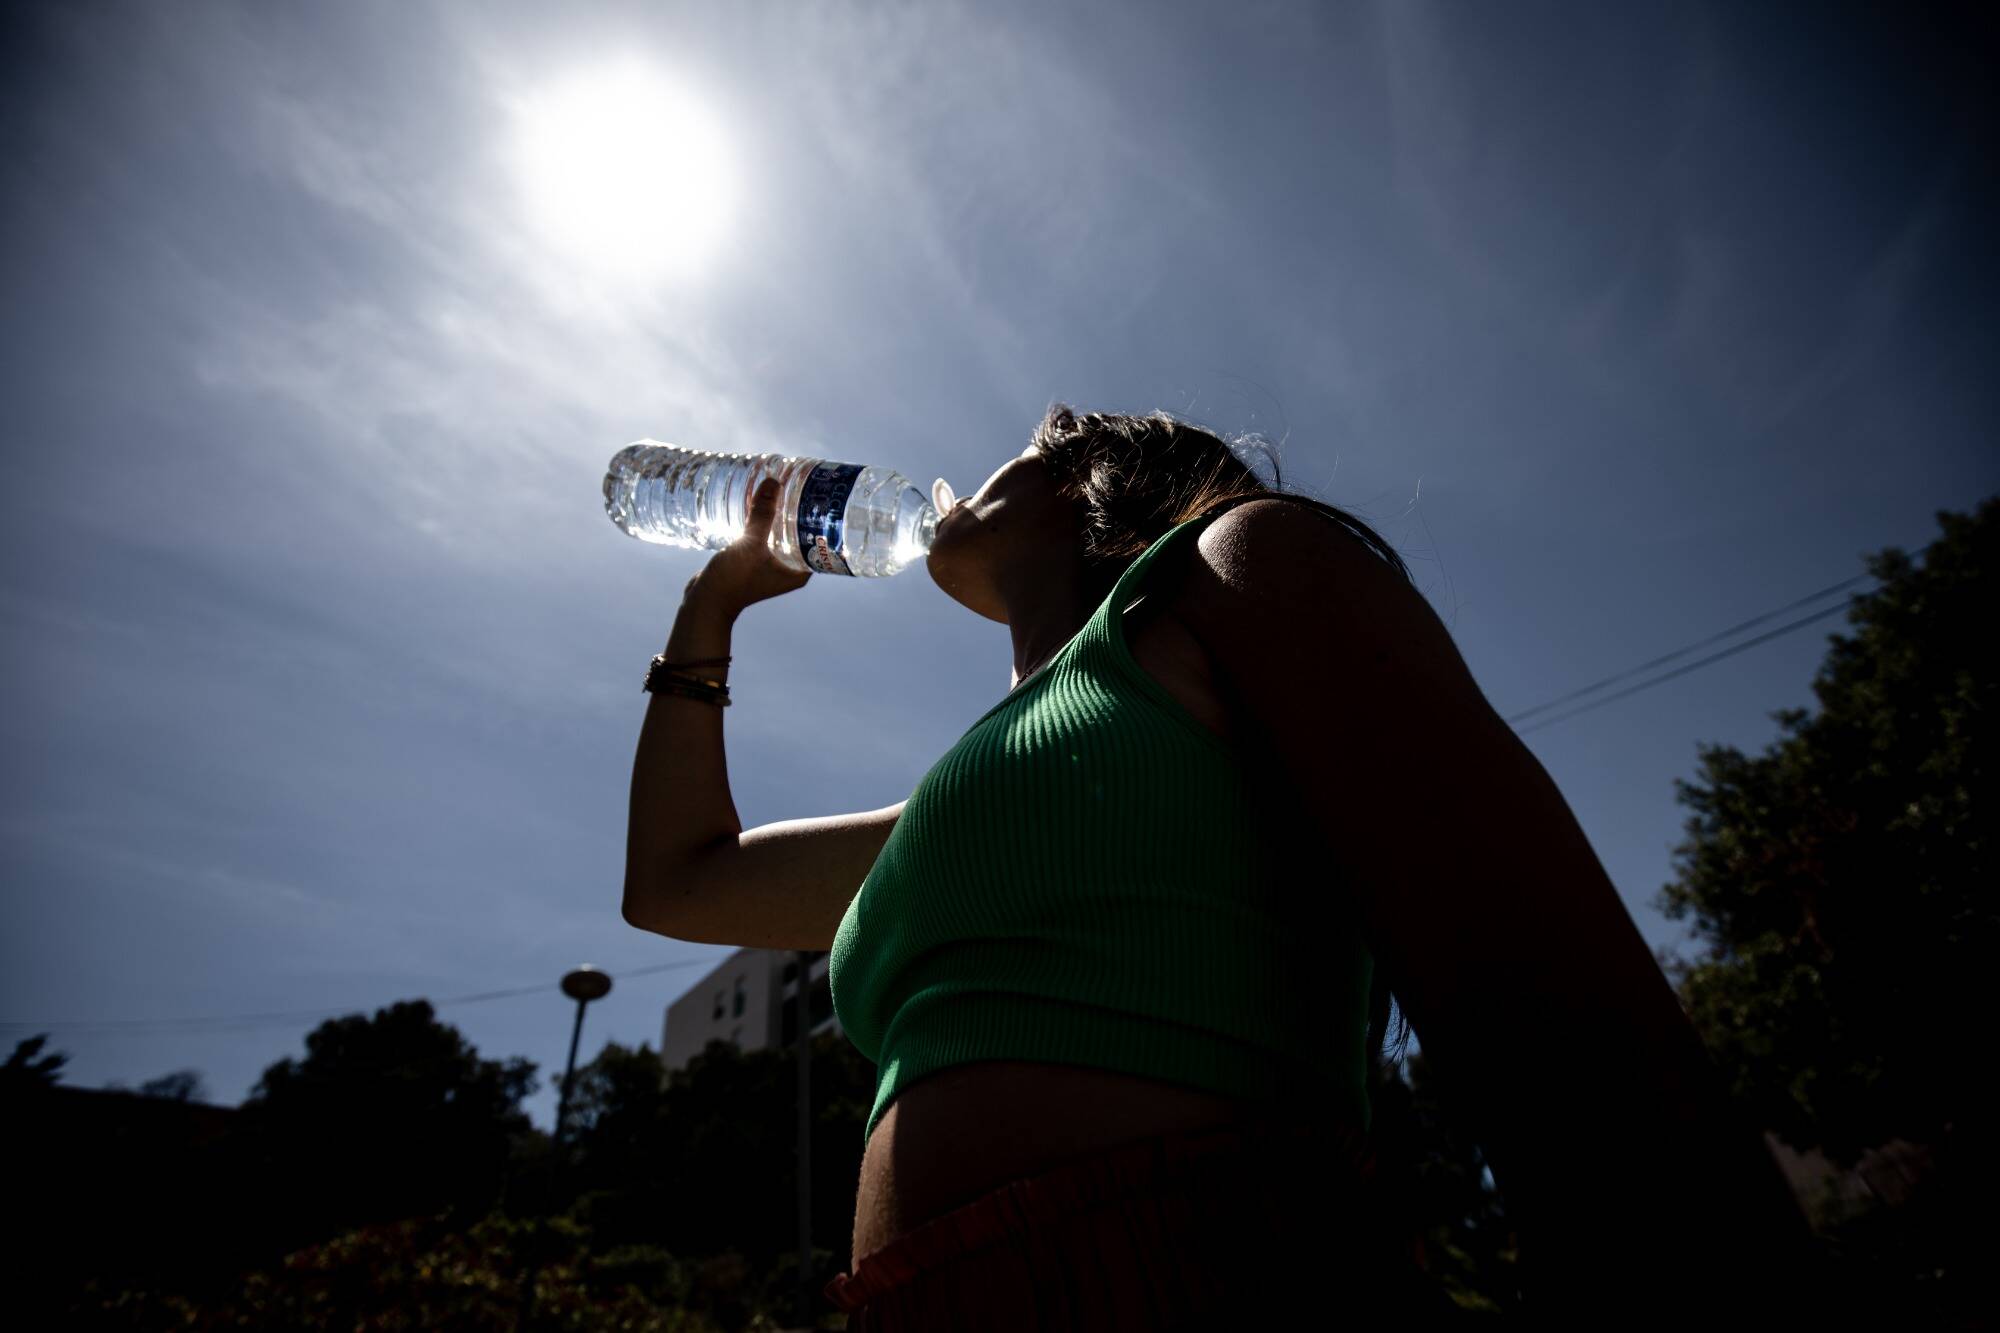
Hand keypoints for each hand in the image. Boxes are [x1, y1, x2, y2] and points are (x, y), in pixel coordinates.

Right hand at [686, 476, 810, 613]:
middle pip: (800, 536)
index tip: (820, 498)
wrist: (705, 601)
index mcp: (798, 572)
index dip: (821, 521)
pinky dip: (762, 524)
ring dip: (779, 518)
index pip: (819, 543)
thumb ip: (762, 514)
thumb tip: (773, 483)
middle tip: (801, 487)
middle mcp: (788, 571)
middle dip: (799, 514)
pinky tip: (758, 506)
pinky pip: (763, 539)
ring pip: (780, 536)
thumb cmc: (733, 580)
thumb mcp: (751, 544)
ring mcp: (770, 567)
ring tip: (781, 492)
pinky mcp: (753, 562)